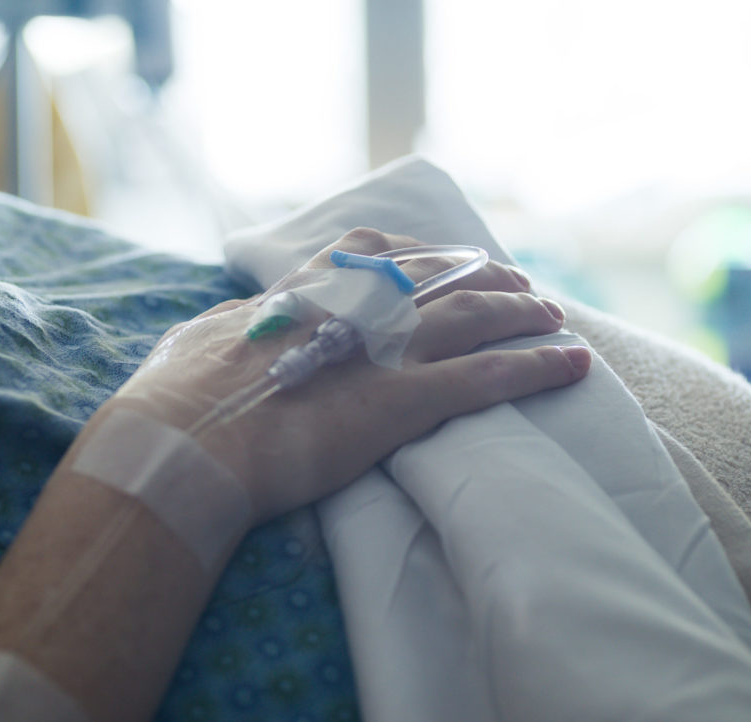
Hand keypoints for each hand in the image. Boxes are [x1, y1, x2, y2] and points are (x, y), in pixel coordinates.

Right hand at [112, 228, 590, 522]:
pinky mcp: (407, 401)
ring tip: (556, 315)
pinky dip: (539, 367)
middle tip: (518, 285)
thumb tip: (227, 325)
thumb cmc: (176, 399)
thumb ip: (226, 328)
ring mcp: (387, 350)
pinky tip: (574, 364)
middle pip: (440, 276)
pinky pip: (491, 377)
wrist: (185, 443)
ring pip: (477, 318)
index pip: (377, 250)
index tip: (442, 256)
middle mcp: (356, 306)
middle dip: (485, 278)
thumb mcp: (194, 341)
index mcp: (307, 288)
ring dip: (524, 313)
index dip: (420, 252)